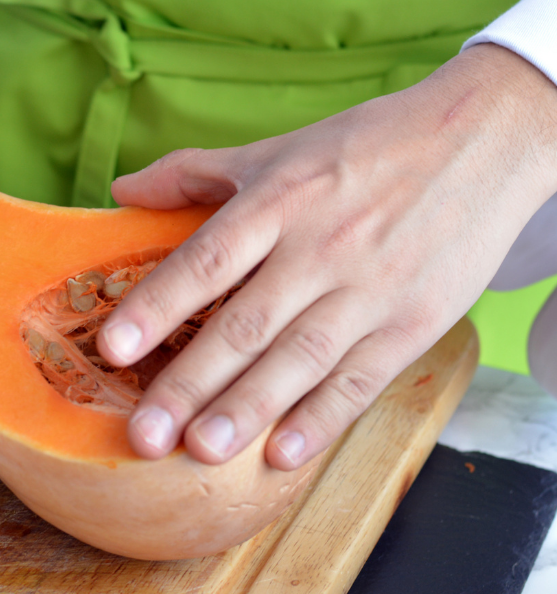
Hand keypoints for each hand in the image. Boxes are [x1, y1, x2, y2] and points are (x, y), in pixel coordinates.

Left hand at [97, 44, 556, 470]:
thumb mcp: (275, 150)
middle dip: (189, 384)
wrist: (481, 139)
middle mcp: (319, 249)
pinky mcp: (413, 322)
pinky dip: (321, 419)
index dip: (158, 306)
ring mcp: (369, 290)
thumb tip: (121, 192)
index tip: (113, 348)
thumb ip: (194, 174)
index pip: (207, 261)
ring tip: (198, 452)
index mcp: (278, 202)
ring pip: (298, 360)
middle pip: (244, 325)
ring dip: (247, 410)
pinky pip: (361, 379)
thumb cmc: (365, 146)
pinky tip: (281, 454)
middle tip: (143, 435)